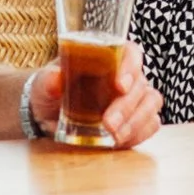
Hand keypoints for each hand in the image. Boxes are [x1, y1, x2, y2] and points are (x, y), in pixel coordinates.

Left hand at [30, 43, 164, 146]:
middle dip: (126, 106)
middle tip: (108, 124)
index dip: (130, 67)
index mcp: (108, 57)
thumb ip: (48, 80)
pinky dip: (139, 134)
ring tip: (114, 137)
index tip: (119, 86)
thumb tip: (55, 80)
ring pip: (151, 103)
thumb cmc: (50, 91)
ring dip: (135, 121)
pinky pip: (151, 124)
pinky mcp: (138, 119)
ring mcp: (135, 97)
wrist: (50, 114)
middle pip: (140, 84)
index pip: (130, 53)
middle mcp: (127, 75)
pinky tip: (121, 141)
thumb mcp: (42, 84)